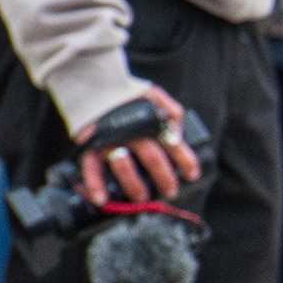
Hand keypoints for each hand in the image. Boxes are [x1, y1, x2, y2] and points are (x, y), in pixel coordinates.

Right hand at [77, 86, 199, 206]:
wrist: (94, 82)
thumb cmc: (129, 94)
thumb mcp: (157, 98)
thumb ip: (172, 114)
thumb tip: (180, 135)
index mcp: (151, 121)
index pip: (174, 144)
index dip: (185, 161)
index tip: (192, 175)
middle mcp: (133, 131)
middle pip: (153, 159)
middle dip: (165, 178)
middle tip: (170, 192)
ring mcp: (111, 138)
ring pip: (124, 166)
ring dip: (134, 186)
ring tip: (141, 198)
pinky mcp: (90, 143)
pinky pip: (91, 167)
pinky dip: (94, 185)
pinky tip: (101, 199)